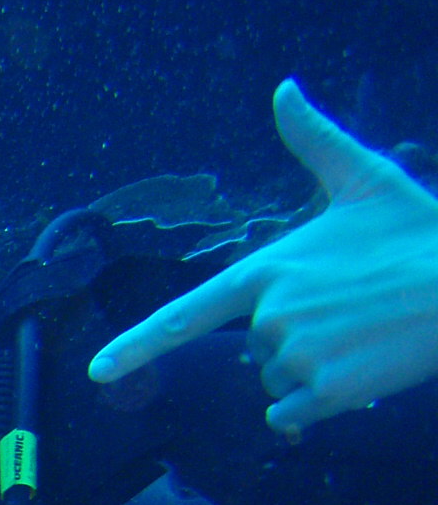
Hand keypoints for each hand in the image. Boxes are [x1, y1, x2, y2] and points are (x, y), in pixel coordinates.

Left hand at [88, 79, 437, 433]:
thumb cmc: (418, 233)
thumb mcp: (365, 178)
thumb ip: (313, 142)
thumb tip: (283, 89)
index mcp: (267, 269)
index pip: (186, 314)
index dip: (138, 345)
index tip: (98, 372)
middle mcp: (270, 313)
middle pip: (256, 350)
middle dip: (296, 340)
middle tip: (352, 313)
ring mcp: (295, 353)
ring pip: (275, 382)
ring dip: (311, 371)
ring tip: (361, 337)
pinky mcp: (323, 390)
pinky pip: (290, 415)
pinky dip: (315, 406)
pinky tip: (356, 372)